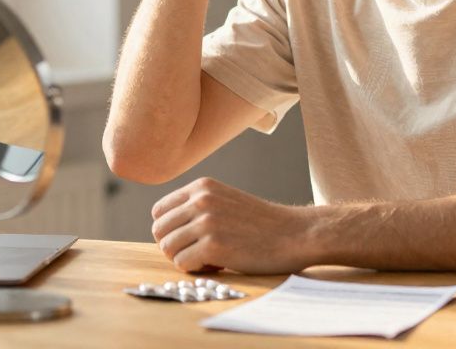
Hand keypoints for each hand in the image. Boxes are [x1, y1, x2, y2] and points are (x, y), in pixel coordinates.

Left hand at [150, 177, 313, 273]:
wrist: (296, 234)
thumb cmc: (262, 223)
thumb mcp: (226, 200)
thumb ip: (198, 206)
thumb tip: (164, 229)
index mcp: (201, 186)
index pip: (159, 211)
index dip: (171, 230)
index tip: (191, 239)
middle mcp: (200, 200)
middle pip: (160, 231)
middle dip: (176, 246)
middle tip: (200, 253)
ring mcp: (206, 222)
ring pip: (168, 249)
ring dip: (185, 259)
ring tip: (211, 258)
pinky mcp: (213, 246)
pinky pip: (182, 264)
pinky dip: (196, 269)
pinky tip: (218, 265)